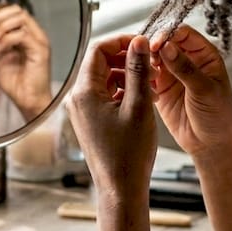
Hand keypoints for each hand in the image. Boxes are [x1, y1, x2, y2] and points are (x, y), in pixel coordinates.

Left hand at [0, 5, 51, 121]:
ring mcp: (39, 40)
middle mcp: (35, 33)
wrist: (27, 102)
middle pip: (15, 9)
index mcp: (25, 32)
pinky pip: (22, 35)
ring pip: (20, 18)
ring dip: (0, 27)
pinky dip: (6, 40)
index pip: (9, 11)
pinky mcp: (41, 50)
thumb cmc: (14, 82)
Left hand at [65, 34, 157, 197]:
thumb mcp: (138, 106)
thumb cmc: (129, 154)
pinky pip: (107, 95)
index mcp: (84, 93)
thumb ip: (138, 70)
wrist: (121, 190)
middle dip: (128, 59)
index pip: (98, 50)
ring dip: (129, 76)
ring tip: (152, 85)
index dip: (121, 42)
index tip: (143, 44)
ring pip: (106, 79)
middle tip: (152, 64)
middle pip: (101, 63)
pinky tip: (144, 99)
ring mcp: (84, 111)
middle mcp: (79, 99)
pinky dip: (125, 91)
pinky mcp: (92, 121)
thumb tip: (138, 40)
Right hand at [149, 25, 231, 157]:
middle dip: (153, 45)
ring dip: (146, 59)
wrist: (209, 144)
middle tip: (144, 53)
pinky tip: (140, 80)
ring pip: (154, 56)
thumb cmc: (218, 117)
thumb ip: (185, 68)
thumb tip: (167, 47)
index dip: (169, 34)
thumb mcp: (204, 90)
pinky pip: (146, 74)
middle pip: (166, 42)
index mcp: (205, 55)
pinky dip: (141, 74)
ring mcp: (172, 73)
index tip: (157, 43)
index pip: (184, 34)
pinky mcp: (160, 87)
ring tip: (142, 69)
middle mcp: (188, 61)